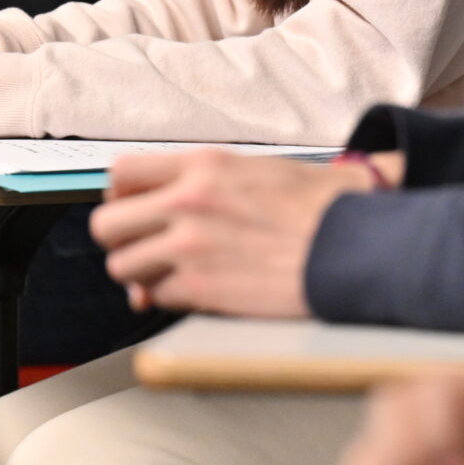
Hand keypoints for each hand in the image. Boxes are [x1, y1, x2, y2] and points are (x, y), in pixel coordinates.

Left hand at [89, 151, 377, 317]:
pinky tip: (204, 291)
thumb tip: (163, 211)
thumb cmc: (322, 208)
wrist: (356, 244)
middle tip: (146, 250)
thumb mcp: (258, 171)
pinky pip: (158, 297)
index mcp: (203, 165)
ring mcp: (190, 246)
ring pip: (123, 268)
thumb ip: (204, 185)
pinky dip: (175, 299)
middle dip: (123, 243)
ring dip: (144, 276)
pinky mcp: (201, 288)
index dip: (121, 198)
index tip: (135, 212)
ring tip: (176, 274)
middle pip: (107, 226)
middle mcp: (188, 201)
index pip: (121, 174)